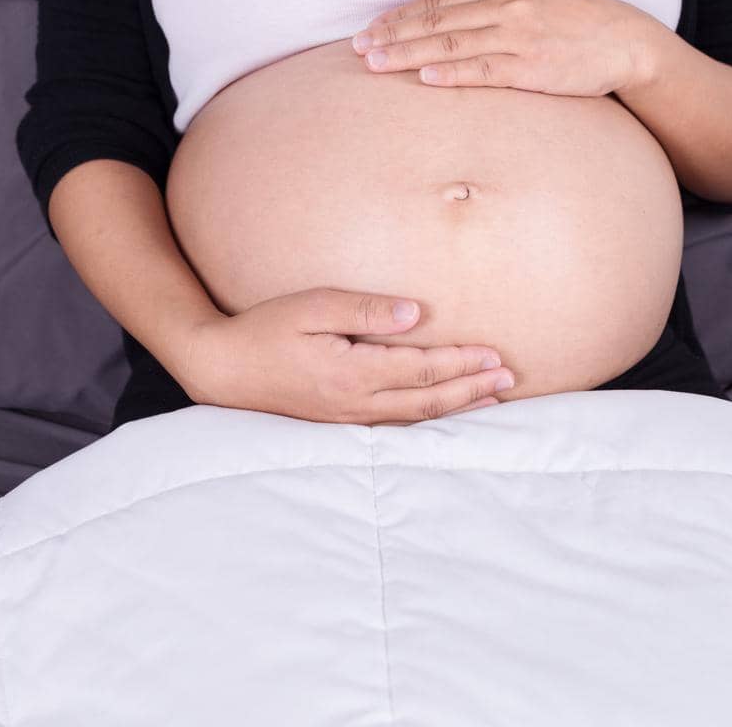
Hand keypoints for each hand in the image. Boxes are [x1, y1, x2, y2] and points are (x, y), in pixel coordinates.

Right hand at [181, 288, 516, 424]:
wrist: (223, 368)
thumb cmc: (266, 329)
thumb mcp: (314, 306)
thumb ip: (367, 311)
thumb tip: (418, 314)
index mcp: (353, 373)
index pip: (422, 369)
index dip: (462, 362)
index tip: (495, 354)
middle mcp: (356, 403)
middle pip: (428, 400)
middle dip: (472, 388)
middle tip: (509, 378)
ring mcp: (348, 417)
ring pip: (415, 418)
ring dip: (457, 407)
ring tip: (491, 397)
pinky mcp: (339, 421)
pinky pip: (395, 424)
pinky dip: (428, 419)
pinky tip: (442, 412)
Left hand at [350, 0, 655, 96]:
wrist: (627, 42)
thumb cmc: (578, 20)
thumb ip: (494, 1)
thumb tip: (449, 17)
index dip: (401, 14)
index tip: (372, 27)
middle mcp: (506, 4)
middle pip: (435, 20)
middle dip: (391, 34)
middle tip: (357, 47)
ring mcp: (518, 35)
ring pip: (449, 44)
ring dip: (406, 54)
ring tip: (374, 63)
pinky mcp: (530, 67)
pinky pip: (481, 70)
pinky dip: (448, 73)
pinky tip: (421, 77)